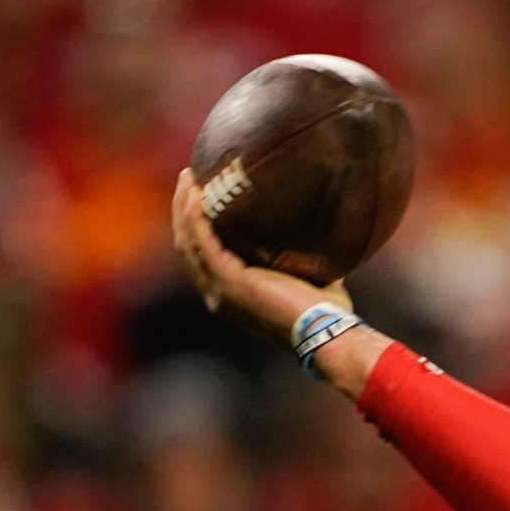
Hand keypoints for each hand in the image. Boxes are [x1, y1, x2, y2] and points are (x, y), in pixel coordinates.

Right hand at [171, 170, 372, 360]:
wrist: (327, 333)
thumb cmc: (326, 313)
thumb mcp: (308, 278)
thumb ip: (303, 257)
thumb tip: (319, 230)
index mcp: (231, 296)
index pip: (201, 257)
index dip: (194, 227)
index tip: (197, 196)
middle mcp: (219, 295)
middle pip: (187, 247)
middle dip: (182, 211)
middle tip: (187, 178)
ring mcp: (221, 291)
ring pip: (188, 242)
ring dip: (183, 208)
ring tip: (187, 177)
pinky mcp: (229, 282)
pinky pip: (202, 243)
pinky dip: (195, 218)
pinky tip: (196, 194)